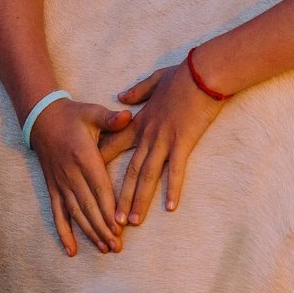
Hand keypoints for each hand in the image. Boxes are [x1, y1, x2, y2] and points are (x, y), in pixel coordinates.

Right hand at [29, 98, 134, 255]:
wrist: (41, 117)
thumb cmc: (72, 115)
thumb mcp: (92, 112)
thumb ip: (111, 118)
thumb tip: (128, 116)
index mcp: (84, 157)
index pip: (99, 188)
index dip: (109, 209)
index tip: (119, 227)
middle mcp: (71, 174)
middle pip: (89, 206)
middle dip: (103, 228)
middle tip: (116, 246)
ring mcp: (60, 183)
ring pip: (75, 213)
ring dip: (89, 233)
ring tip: (104, 248)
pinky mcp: (52, 188)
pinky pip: (57, 214)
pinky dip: (64, 233)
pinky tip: (72, 250)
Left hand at [100, 62, 225, 224]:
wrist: (203, 72)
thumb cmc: (182, 75)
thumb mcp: (154, 80)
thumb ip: (136, 92)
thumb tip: (121, 97)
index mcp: (140, 121)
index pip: (114, 145)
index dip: (101, 164)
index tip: (90, 181)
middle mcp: (148, 134)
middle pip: (130, 171)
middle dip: (119, 197)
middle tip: (112, 219)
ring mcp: (164, 139)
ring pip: (148, 175)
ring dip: (140, 199)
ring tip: (133, 220)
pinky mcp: (183, 142)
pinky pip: (176, 170)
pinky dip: (172, 188)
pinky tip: (170, 206)